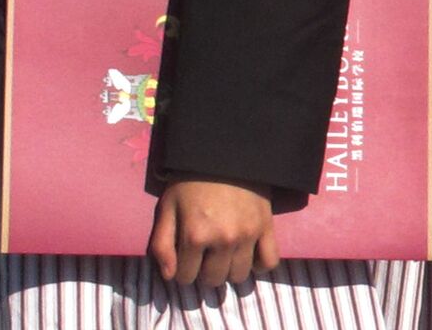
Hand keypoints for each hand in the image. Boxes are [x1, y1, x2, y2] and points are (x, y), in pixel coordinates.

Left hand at [149, 177, 276, 288]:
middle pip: (213, 280)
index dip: (182, 269)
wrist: (225, 152)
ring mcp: (248, 235)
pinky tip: (249, 255)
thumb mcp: (167, 208)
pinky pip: (269, 261)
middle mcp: (223, 240)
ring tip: (225, 254)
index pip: (185, 277)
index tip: (185, 256)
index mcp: (195, 236)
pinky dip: (260, 265)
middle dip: (204, 272)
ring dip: (229, 269)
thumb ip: (161, 244)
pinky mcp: (267, 227)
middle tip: (204, 254)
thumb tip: (169, 276)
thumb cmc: (191, 180)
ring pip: (238, 276)